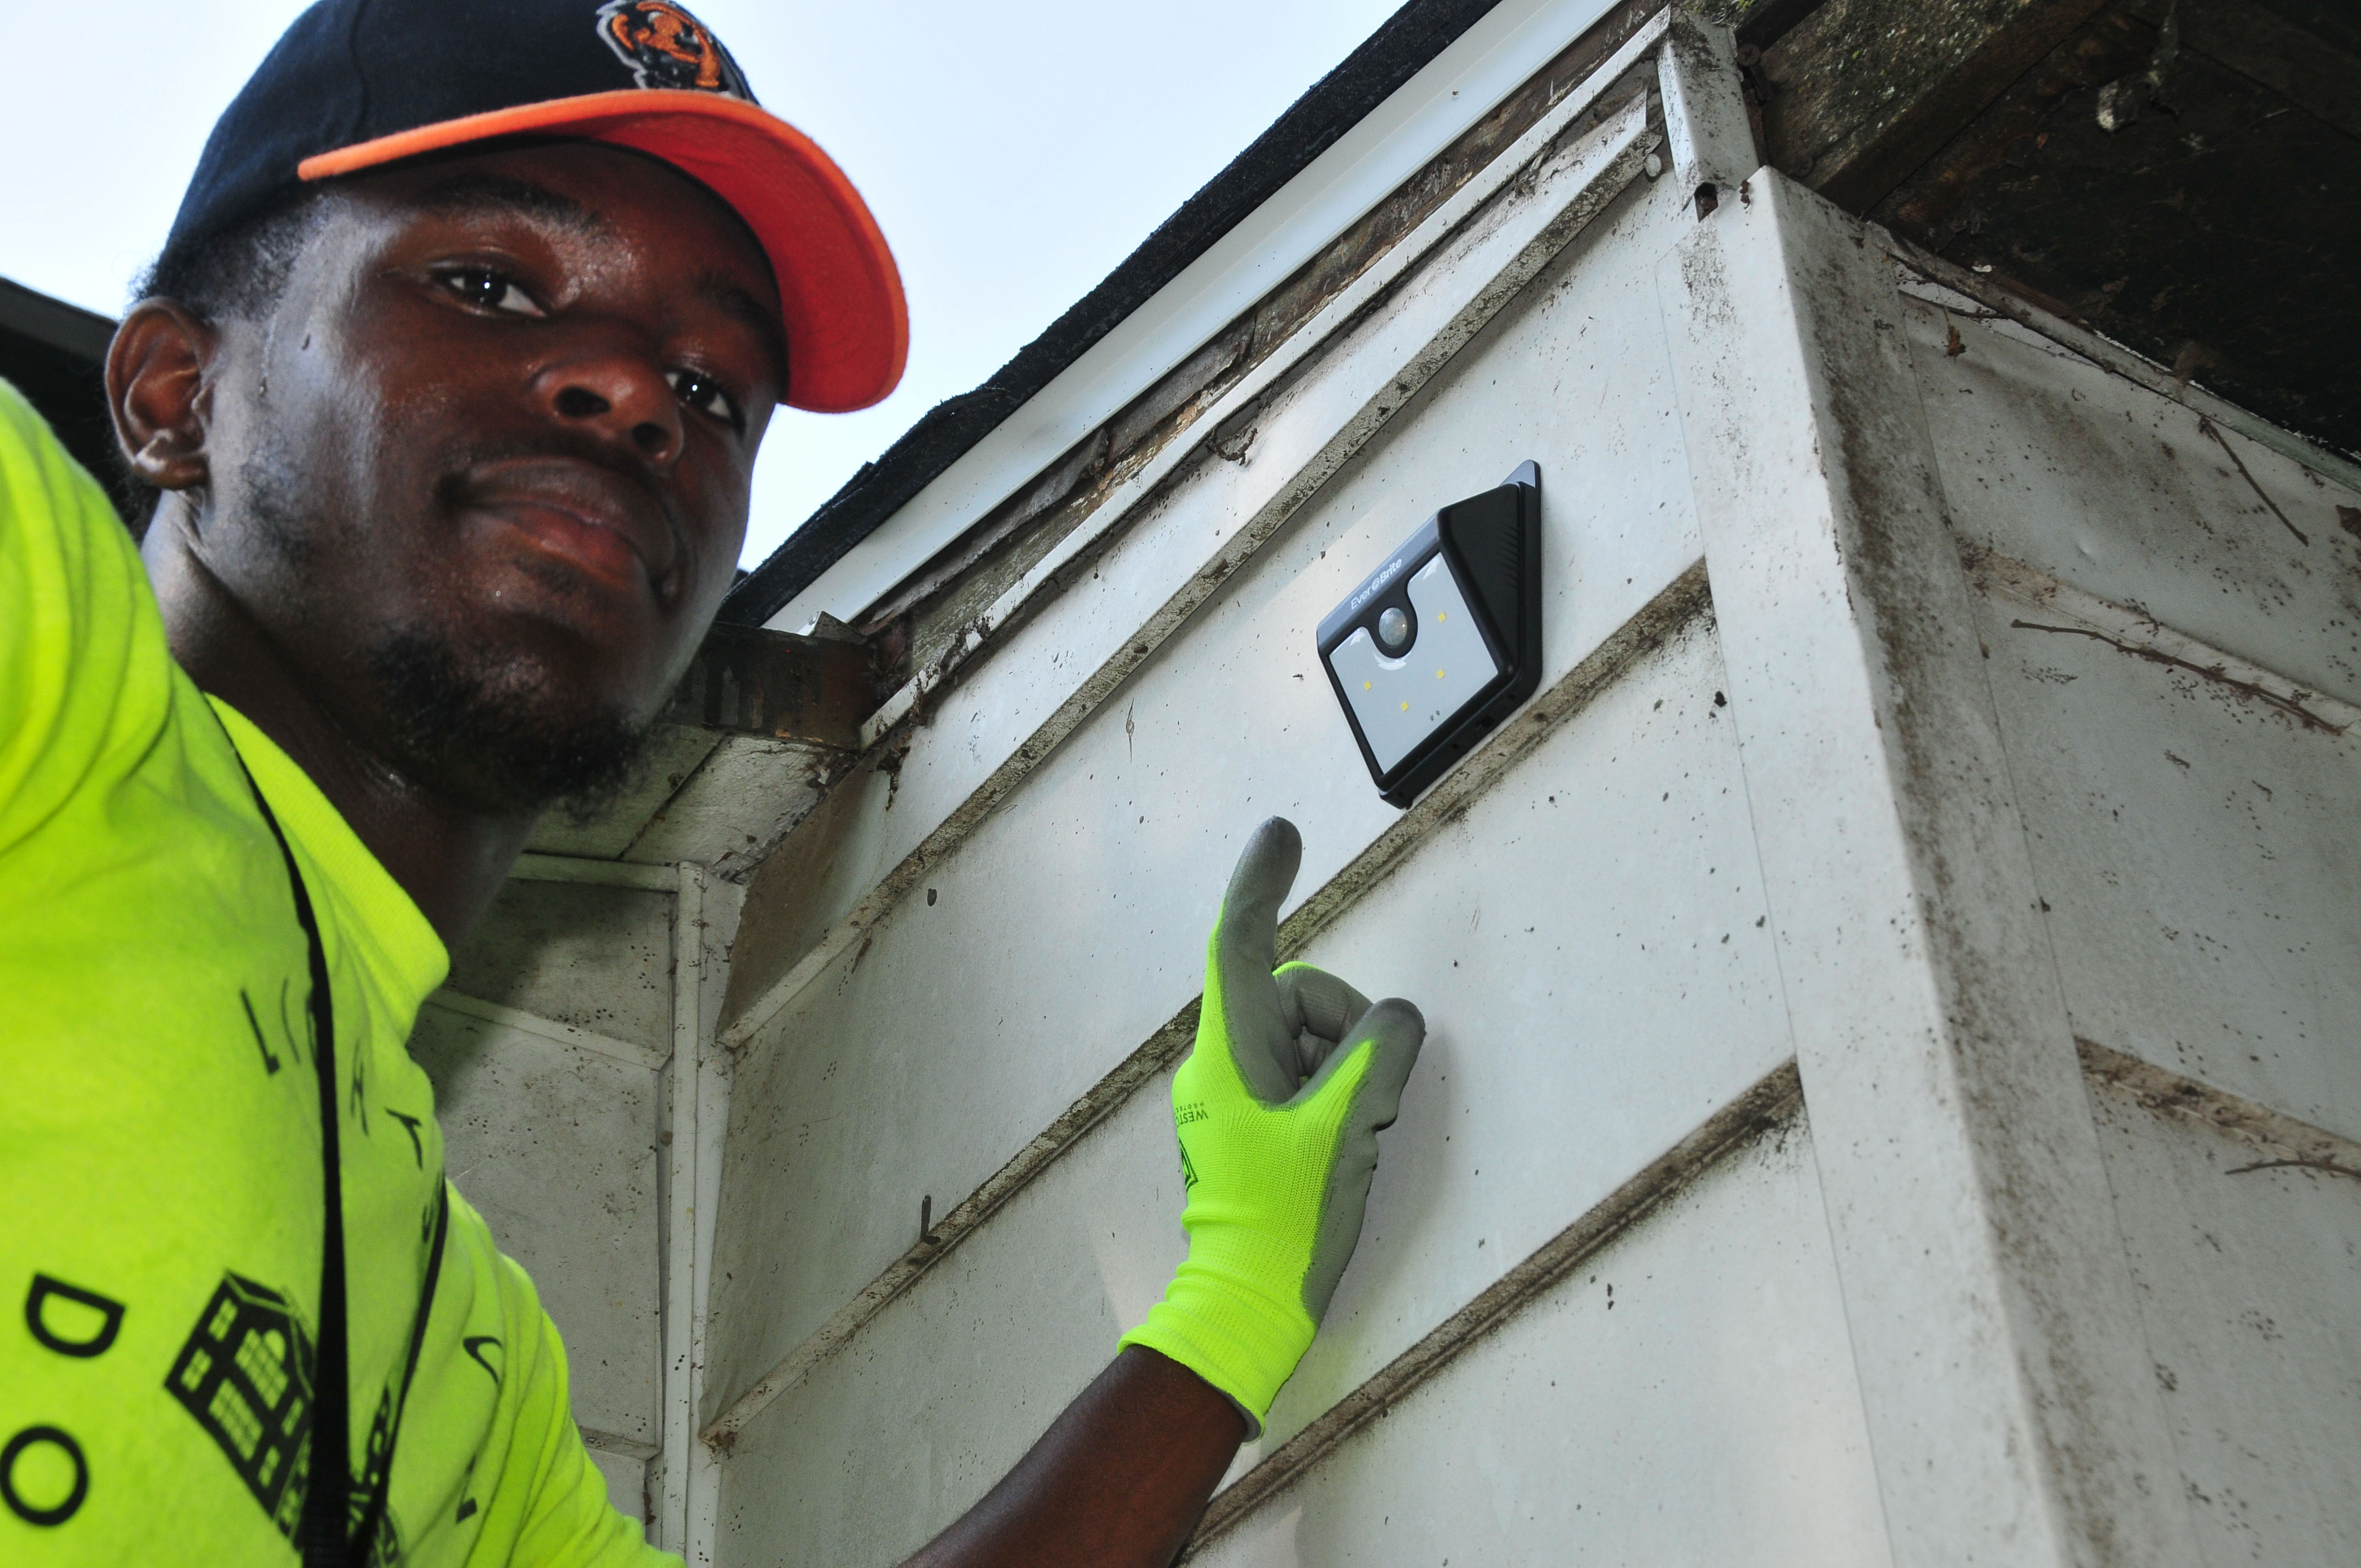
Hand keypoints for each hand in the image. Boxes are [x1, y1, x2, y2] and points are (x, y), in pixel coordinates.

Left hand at [1120, 817, 1424, 1432]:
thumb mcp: (1345, 1127)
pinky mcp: (1257, 1124)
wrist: (1250, 1300)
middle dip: (1345, 1024)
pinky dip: (1339, 1094)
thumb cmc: (1286, 1217)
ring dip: (1349, 1067)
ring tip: (1352, 1132)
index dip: (1262, 881)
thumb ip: (1377, 1056)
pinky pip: (1310, 1076)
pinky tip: (1346, 1145)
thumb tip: (1394, 1021)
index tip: (1283, 833)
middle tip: (1362, 1098)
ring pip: (1314, 1037)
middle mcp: (1226, 1060)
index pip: (1239, 941)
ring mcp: (1240, 1094)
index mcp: (1230, 1049)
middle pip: (1297, 993)